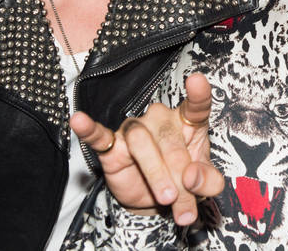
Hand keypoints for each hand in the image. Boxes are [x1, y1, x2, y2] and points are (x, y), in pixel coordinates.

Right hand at [70, 72, 223, 225]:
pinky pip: (99, 135)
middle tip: (185, 206)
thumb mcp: (203, 186)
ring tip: (166, 197)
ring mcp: (135, 129)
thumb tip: (192, 176)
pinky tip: (79, 120)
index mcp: (188, 124)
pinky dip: (89, 129)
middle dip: (180, 176)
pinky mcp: (112, 146)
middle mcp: (161, 120)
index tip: (197, 80)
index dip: (198, 93)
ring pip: (141, 141)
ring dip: (156, 172)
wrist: (155, 201)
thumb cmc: (182, 181)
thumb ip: (208, 181)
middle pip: (169, 139)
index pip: (195, 105)